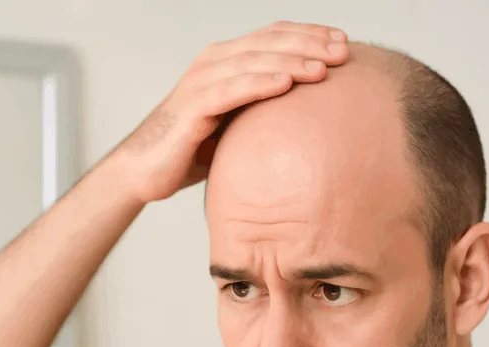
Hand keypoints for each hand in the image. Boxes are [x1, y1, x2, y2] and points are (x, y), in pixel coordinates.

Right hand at [110, 21, 347, 203]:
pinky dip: (260, 83)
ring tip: (323, 69)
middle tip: (344, 52)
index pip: (273, 35)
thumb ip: (262, 108)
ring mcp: (201, 80)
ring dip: (292, 62)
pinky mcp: (193, 106)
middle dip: (310, 44)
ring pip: (254, 61)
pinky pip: (232, 89)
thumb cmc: (191, 148)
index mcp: (225, 60)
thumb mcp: (235, 121)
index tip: (343, 42)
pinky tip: (286, 84)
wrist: (145, 170)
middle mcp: (213, 62)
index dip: (309, 34)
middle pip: (269, 41)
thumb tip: (308, 116)